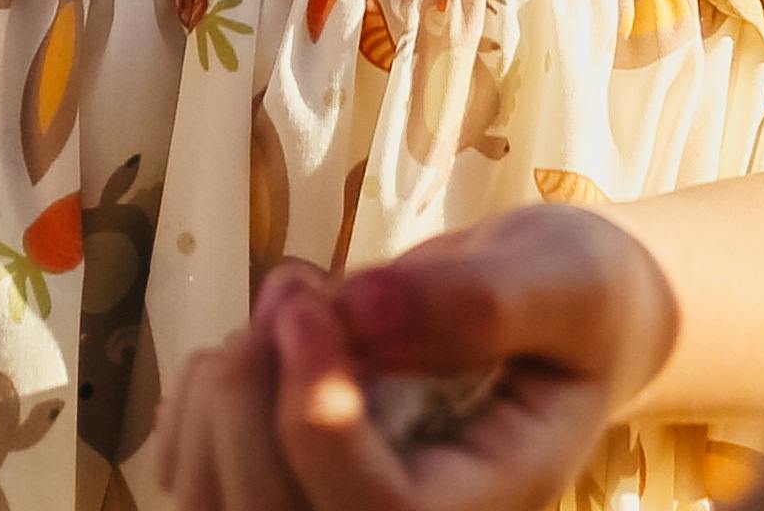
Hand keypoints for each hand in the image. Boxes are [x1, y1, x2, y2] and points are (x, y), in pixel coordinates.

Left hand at [162, 215, 672, 510]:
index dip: (319, 421)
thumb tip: (362, 309)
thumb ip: (484, 299)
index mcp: (491, 506)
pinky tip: (260, 344)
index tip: (307, 303)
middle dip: (255, 395)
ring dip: (223, 391)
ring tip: (288, 309)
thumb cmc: (574, 297)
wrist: (558, 320)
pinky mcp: (281, 492)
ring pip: (217, 503)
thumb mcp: (564, 276)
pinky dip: (197, 398)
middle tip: (298, 289)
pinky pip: (189, 476)